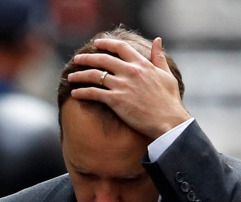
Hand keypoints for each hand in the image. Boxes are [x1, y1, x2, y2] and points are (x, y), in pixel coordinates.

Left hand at [67, 37, 190, 139]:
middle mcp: (130, 72)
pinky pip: (94, 93)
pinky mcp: (116, 100)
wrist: (169, 122)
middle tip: (77, 59)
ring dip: (80, 75)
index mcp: (142, 64)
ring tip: (70, 77)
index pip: (120, 47)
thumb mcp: (167, 75)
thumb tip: (157, 40)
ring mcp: (122, 86)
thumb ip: (159, 57)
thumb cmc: (170, 101)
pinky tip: (75, 93)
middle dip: (87, 58)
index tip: (96, 44)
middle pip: (103, 59)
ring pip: (94, 75)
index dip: (106, 44)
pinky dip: (82, 92)